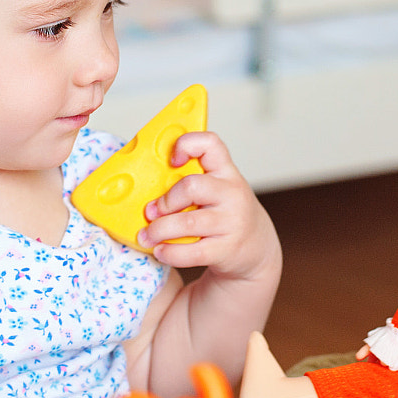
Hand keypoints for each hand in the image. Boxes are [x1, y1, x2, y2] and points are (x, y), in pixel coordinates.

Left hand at [138, 131, 278, 280]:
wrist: (257, 247)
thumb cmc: (225, 214)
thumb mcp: (216, 190)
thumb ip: (189, 183)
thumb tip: (140, 191)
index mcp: (225, 172)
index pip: (210, 144)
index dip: (187, 145)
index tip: (172, 160)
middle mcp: (232, 193)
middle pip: (191, 186)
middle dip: (165, 201)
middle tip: (149, 212)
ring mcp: (232, 221)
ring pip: (187, 222)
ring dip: (159, 230)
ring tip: (147, 236)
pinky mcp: (227, 249)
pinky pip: (192, 252)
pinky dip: (170, 253)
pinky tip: (161, 252)